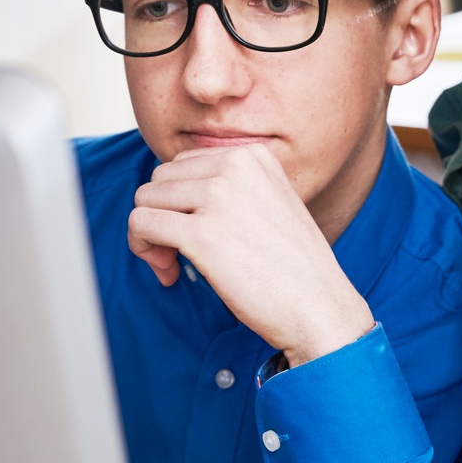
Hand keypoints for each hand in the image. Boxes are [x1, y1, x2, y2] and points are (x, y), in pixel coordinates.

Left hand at [128, 144, 373, 364]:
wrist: (319, 307)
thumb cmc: (293, 267)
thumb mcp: (268, 203)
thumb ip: (229, 188)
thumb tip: (171, 193)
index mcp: (252, 155)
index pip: (184, 164)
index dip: (178, 202)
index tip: (192, 233)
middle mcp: (235, 165)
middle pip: (160, 180)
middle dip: (161, 216)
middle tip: (177, 253)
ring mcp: (218, 196)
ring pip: (145, 199)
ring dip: (149, 235)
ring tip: (173, 263)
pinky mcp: (202, 233)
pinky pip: (141, 224)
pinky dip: (143, 249)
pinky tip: (169, 272)